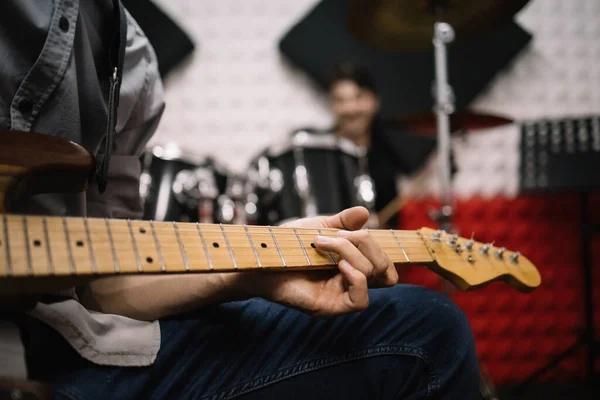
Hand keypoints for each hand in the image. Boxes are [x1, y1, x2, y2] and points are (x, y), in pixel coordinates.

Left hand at [239, 207, 397, 316]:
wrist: (261, 256)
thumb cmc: (287, 245)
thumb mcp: (319, 227)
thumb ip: (343, 222)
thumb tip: (364, 212)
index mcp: (351, 265)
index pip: (384, 264)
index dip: (379, 246)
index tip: (357, 229)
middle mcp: (349, 283)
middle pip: (384, 268)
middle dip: (367, 243)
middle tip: (338, 234)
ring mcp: (341, 296)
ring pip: (372, 277)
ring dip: (352, 252)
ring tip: (325, 243)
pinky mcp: (330, 307)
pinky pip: (359, 300)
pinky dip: (356, 278)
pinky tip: (340, 265)